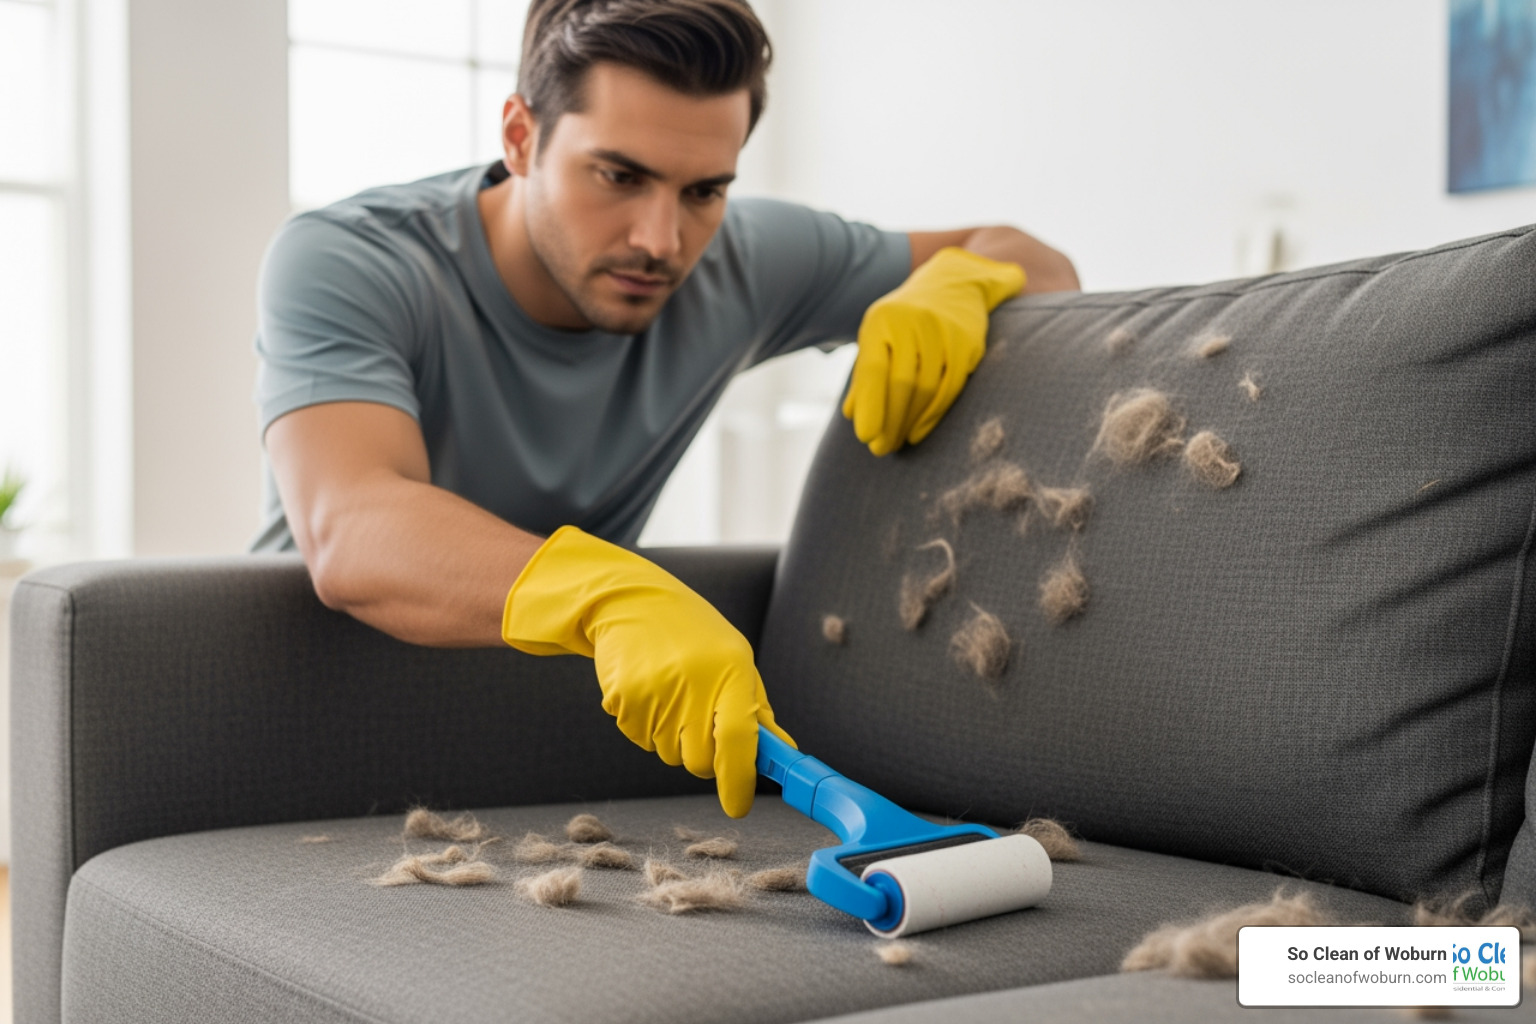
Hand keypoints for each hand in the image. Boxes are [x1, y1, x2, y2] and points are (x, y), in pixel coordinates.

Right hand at [501, 526, 794, 817]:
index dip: (738, 781)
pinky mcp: (622, 699)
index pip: (738, 740)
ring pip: (668, 754)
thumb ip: (758, 712)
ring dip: (672, 737)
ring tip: (670, 691)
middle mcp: (693, 683)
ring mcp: (654, 692)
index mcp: (730, 671)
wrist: (632, 602)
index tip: (739, 806)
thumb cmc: (695, 636)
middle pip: (699, 761)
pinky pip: (639, 739)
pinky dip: (645, 725)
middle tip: (698, 717)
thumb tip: (782, 754)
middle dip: (703, 755)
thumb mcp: (736, 661)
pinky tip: (647, 689)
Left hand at [842, 247, 1024, 455]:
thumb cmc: (905, 321)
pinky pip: (950, 388)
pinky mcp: (967, 343)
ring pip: (926, 389)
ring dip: (910, 422)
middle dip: (890, 421)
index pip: (873, 368)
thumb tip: (851, 414)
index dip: (870, 404)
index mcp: (882, 321)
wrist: (954, 283)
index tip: (865, 436)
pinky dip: (933, 415)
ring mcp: (942, 331)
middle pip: (901, 383)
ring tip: (897, 442)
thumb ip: (865, 375)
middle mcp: (911, 322)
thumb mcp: (878, 337)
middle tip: (880, 449)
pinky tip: (919, 431)